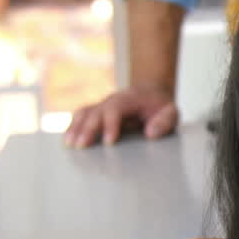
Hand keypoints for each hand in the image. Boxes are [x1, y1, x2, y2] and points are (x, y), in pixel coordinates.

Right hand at [64, 85, 178, 147]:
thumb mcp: (171, 112)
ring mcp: (103, 105)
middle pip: (96, 112)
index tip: (108, 142)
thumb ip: (165, 121)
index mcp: (130, 99)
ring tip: (70, 145)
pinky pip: (81, 116)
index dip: (110, 124)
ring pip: (85, 113)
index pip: (115, 109)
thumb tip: (150, 133)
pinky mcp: (97, 111)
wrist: (151, 92)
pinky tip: (68, 140)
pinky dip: (73, 126)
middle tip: (82, 147)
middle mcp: (112, 100)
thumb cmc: (161, 106)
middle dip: (88, 129)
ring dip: (75, 128)